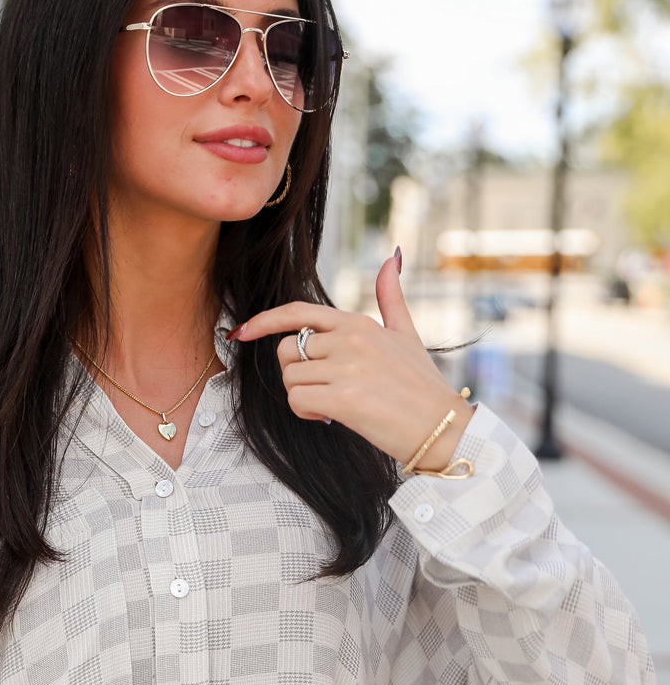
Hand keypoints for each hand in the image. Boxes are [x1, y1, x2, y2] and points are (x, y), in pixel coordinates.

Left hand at [225, 250, 474, 468]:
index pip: (298, 312)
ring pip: (290, 378)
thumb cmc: (422, 386)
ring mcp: (347, 367)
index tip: (242, 331)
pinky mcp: (344, 398)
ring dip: (303, 397)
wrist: (443, 427)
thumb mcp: (407, 333)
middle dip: (298, 374)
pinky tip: (330, 418)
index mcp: (358, 323)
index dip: (265, 320)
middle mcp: (350, 339)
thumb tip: (392, 257)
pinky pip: (297, 399)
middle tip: (325, 390)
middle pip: (287, 351)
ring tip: (333, 406)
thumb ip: (391, 297)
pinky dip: (307, 412)